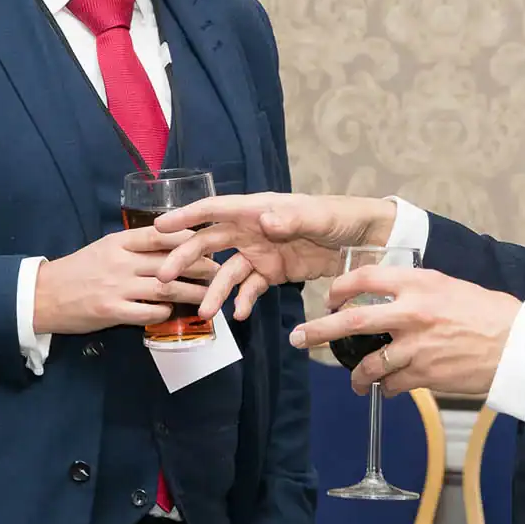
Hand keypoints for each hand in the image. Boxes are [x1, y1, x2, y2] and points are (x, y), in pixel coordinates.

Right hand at [32, 227, 219, 334]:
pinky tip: (174, 314)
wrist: (43, 296)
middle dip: (199, 266)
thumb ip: (133, 246)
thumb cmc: (77, 270)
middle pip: (170, 261)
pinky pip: (148, 313)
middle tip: (220, 270)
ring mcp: (117, 288)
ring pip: (165, 288)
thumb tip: (169, 244)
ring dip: (192, 292)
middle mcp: (121, 262)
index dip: (188, 238)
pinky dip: (165, 313)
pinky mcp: (112, 312)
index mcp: (119, 242)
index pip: (160, 234)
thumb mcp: (104, 248)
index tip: (208, 241)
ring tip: (209, 295)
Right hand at [153, 193, 396, 320]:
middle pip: (211, 242)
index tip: (159, 227)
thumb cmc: (340, 216)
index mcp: (259, 208)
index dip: (186, 216)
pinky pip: (250, 288)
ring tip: (204, 312)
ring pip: (228, 271)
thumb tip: (264, 221)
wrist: (365, 239)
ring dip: (214, 289)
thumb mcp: (318, 216)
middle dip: (187, 258)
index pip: (216, 210)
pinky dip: (242, 300)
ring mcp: (262, 252)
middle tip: (165, 277)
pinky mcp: (274, 272)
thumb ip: (291, 219)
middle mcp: (253, 228)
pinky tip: (237, 314)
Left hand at [288, 266, 521, 397]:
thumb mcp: (449, 286)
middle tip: (300, 337)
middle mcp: (411, 312)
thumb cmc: (487, 312)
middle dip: (319, 330)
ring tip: (353, 381)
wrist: (517, 343)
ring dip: (356, 374)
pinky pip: (393, 384)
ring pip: (368, 363)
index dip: (341, 288)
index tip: (331, 297)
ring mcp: (415, 346)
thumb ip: (417, 291)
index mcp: (418, 282)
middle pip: (352, 321)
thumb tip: (390, 299)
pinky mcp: (425, 374)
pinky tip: (389, 390)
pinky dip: (387, 388)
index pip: (365, 278)